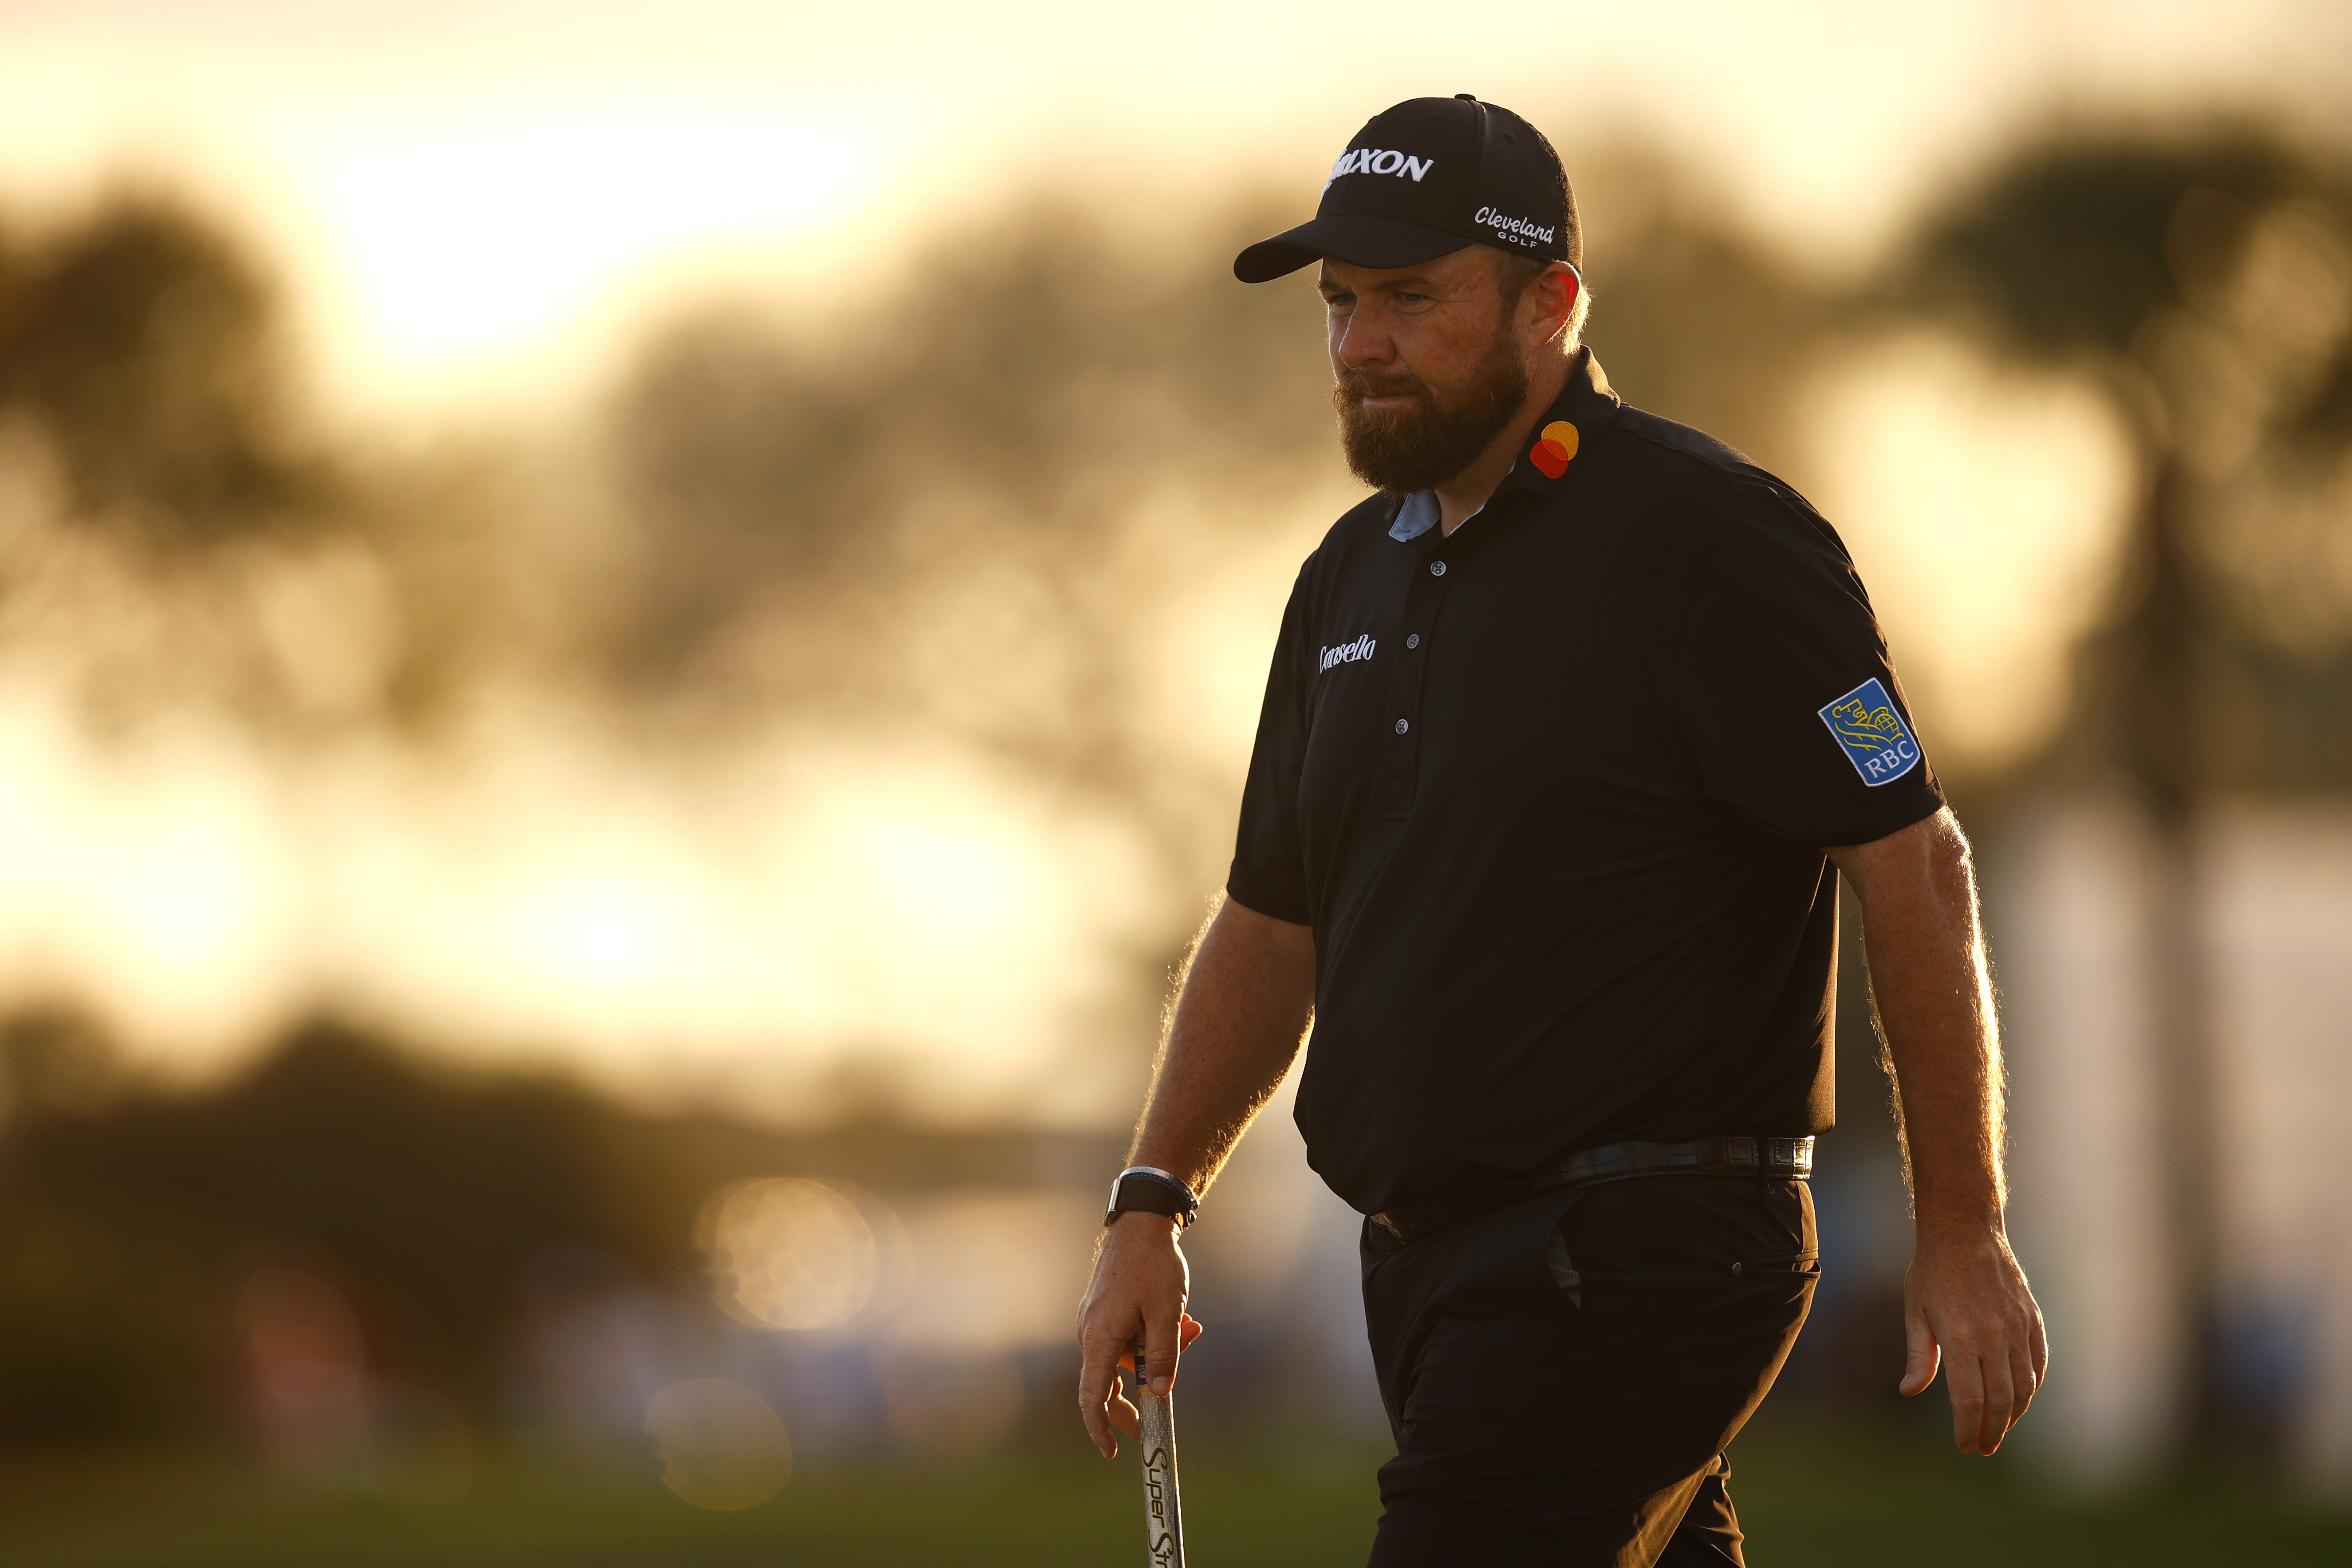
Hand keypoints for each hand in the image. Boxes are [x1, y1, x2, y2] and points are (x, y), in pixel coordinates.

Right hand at [1076, 1212, 1203, 1457]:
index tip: (1112, 1452)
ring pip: (1126, 1355)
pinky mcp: (1105, 1309)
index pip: (1092, 1396)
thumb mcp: (1168, 1314)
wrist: (1141, 1221)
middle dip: (1142, 1392)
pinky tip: (1182, 1319)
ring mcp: (1096, 1320)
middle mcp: (1091, 1332)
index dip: (1100, 1428)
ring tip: (1191, 1327)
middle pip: (1110, 1381)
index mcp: (1100, 1337)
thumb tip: (1159, 1392)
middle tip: (1164, 1402)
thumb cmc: (1153, 1265)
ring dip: (1159, 1352)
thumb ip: (1164, 1356)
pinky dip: (1152, 1335)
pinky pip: (1127, 1336)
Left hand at [1900, 1228, 2048, 1454]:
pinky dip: (2032, 1388)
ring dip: (2014, 1416)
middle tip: (1983, 1448)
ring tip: (1999, 1430)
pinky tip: (2020, 1400)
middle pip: (2001, 1400)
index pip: (1969, 1400)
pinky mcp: (2032, 1319)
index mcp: (1960, 1337)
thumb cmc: (1933, 1273)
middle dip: (1992, 1431)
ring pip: (2024, 1387)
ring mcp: (2017, 1328)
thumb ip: (1918, 1356)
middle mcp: (1993, 1335)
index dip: (1967, 1428)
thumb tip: (1909, 1391)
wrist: (1966, 1232)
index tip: (1963, 1446)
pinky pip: (2038, 1364)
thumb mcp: (1915, 1312)